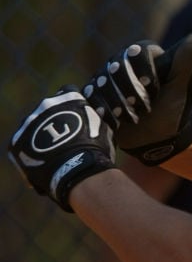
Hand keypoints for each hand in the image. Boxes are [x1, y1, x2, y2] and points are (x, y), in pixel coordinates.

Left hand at [8, 87, 115, 210]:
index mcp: (69, 96)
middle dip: (54, 120)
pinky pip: (23, 143)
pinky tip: (42, 163)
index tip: (75, 117)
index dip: (71, 105)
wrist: (77, 168)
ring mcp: (30, 122)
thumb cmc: (96, 149)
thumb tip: (98, 113)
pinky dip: (30, 151)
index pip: (68, 93)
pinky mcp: (18, 140)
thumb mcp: (103, 129)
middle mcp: (46, 104)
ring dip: (40, 135)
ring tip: (52, 153)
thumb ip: (96, 118)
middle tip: (63, 137)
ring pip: (33, 126)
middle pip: (47, 109)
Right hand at [83, 36, 191, 164]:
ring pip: (102, 82)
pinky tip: (114, 120)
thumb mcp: (181, 90)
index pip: (139, 52)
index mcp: (146, 55)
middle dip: (130, 89)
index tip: (151, 86)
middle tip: (142, 107)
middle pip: (117, 66)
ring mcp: (106, 77)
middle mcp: (123, 61)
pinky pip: (91, 96)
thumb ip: (185, 65)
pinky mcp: (95, 94)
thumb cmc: (172, 111)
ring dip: (118, 102)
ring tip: (130, 116)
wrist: (155, 139)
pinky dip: (103, 109)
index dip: (143, 69)